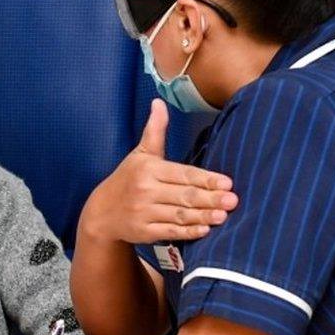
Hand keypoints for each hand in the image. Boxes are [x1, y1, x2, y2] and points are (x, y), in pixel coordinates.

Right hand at [80, 99, 236, 244]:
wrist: (101, 211)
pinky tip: (204, 230)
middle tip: (233, 200)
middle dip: (210, 198)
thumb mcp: (140, 153)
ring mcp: (144, 213)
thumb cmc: (127, 178)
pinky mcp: (144, 232)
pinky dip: (188, 232)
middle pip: (184, 195)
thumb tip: (159, 102)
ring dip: (203, 216)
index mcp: (148, 169)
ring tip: (224, 216)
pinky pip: (170, 232)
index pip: (183, 173)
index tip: (226, 182)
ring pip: (179, 215)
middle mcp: (145, 190)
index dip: (205, 179)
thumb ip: (154, 130)